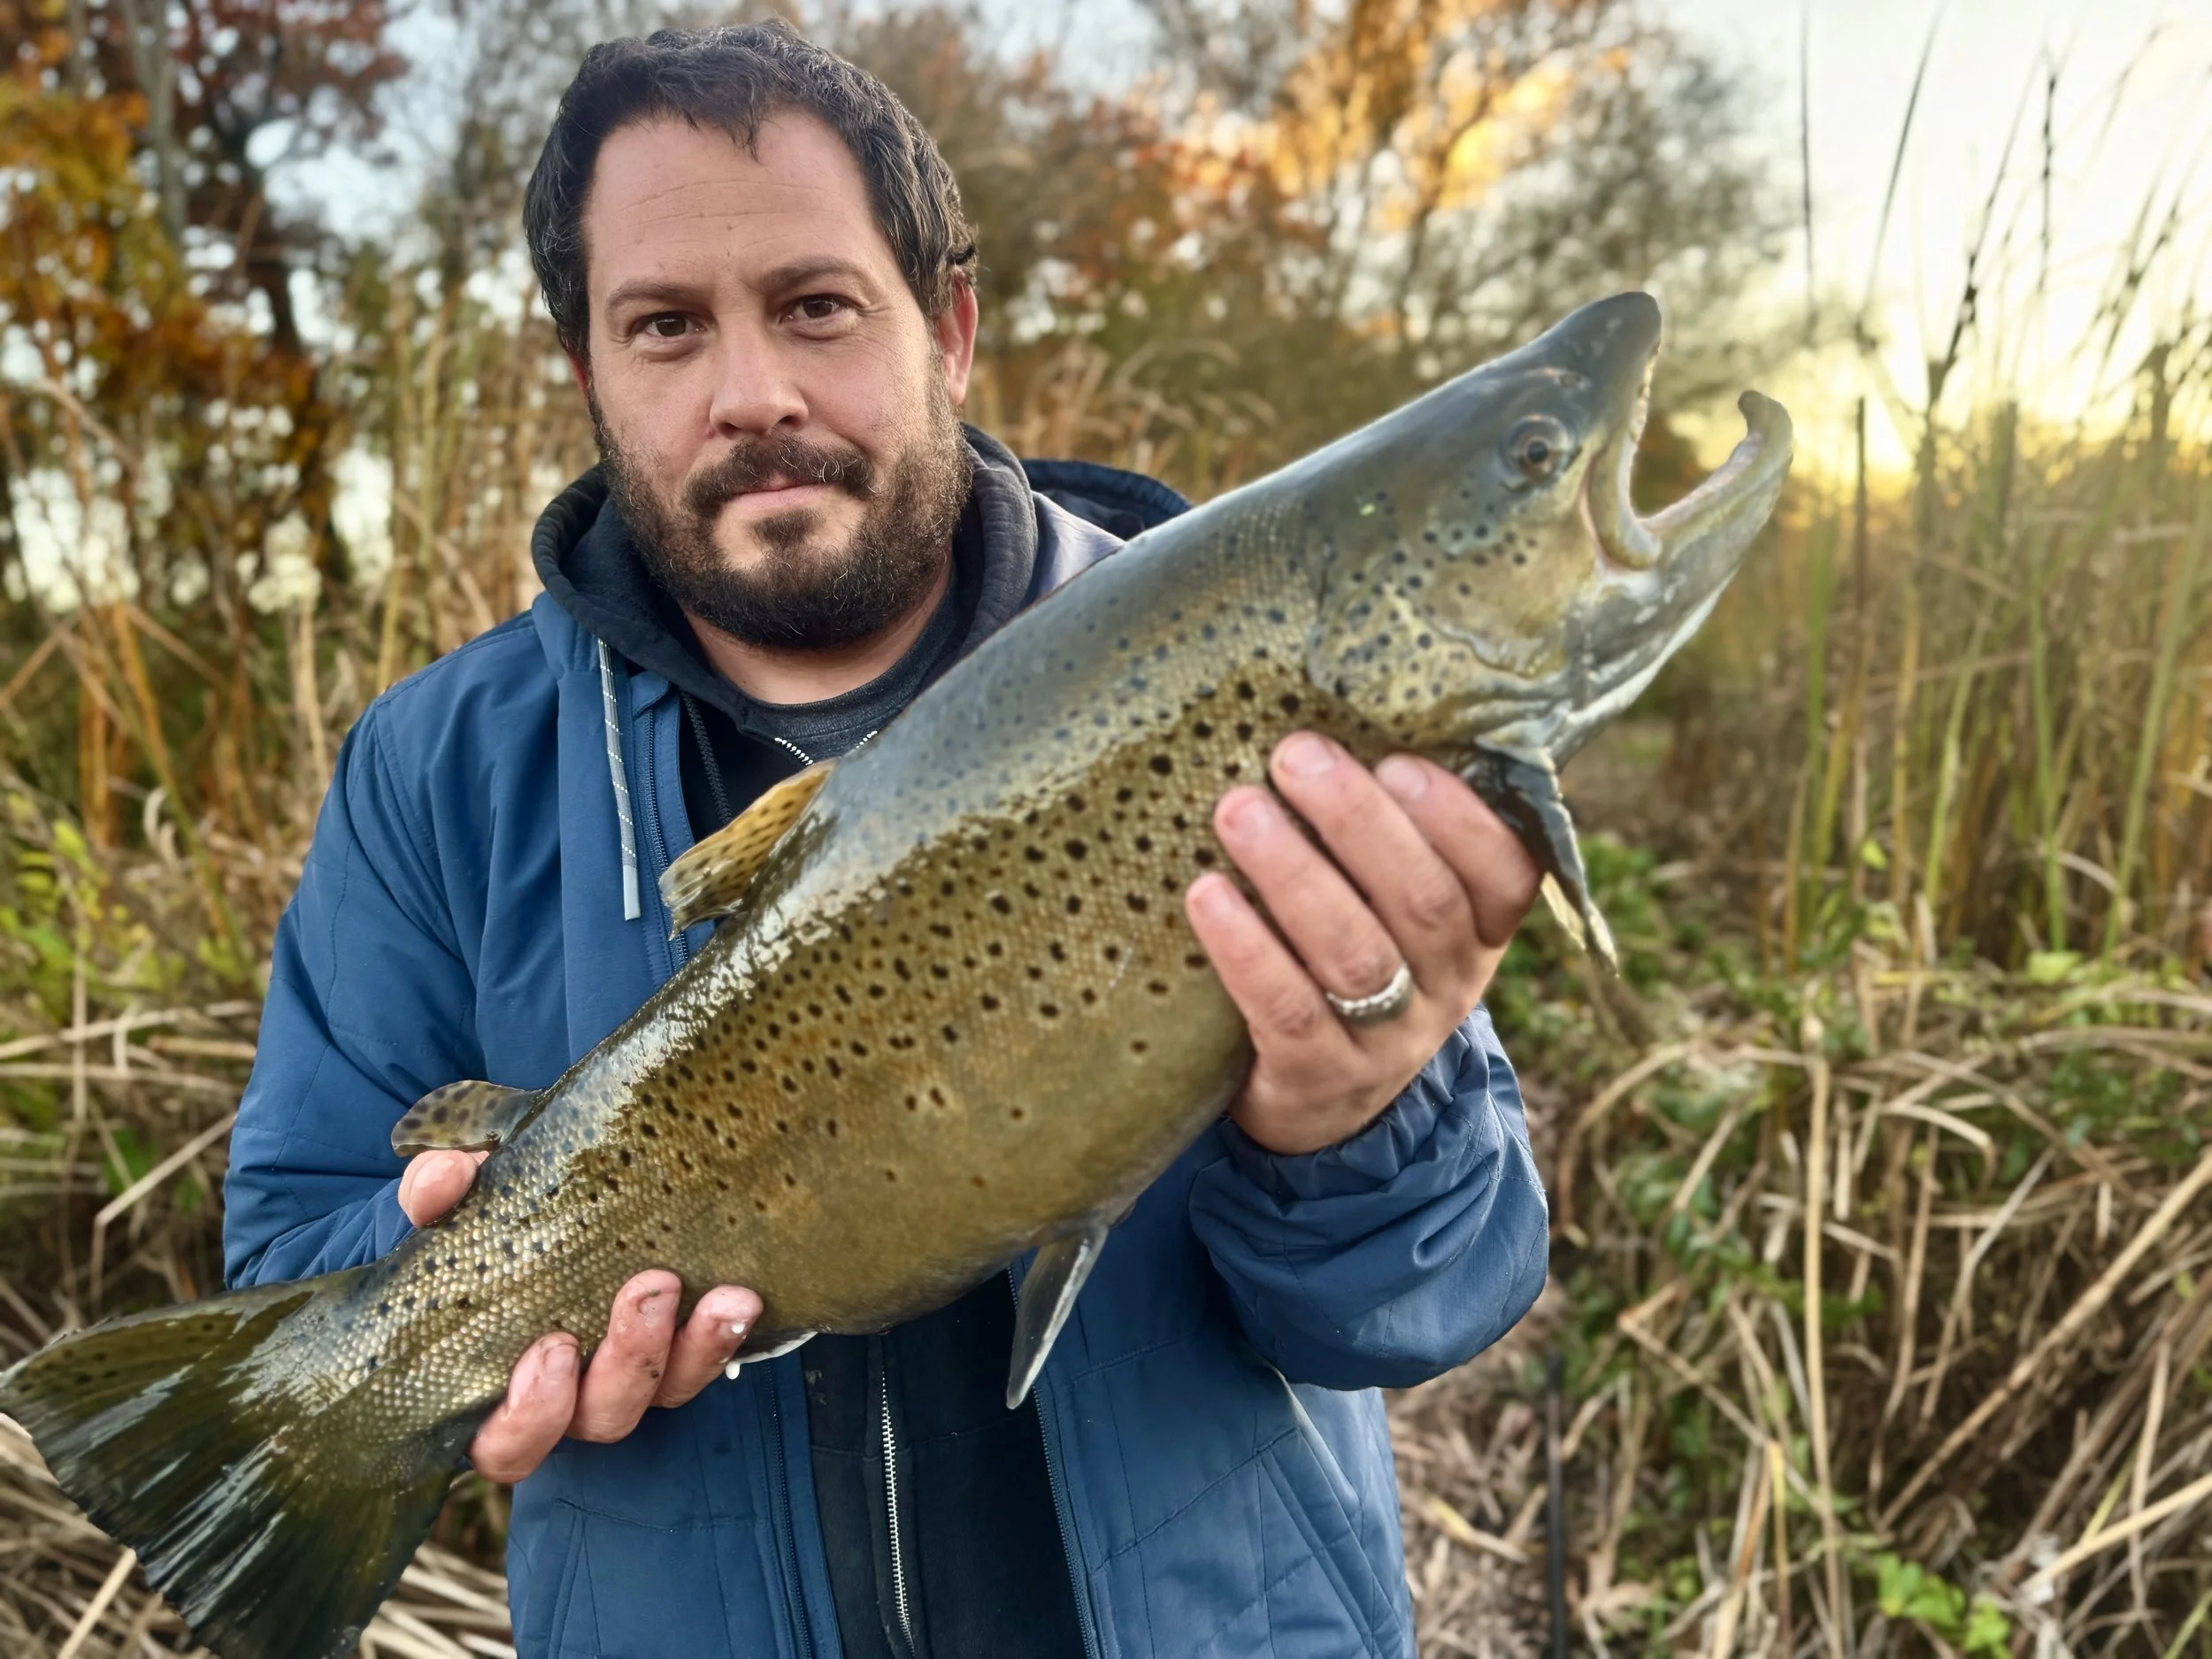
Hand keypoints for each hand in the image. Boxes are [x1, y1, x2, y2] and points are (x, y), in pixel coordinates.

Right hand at [397, 1149, 762, 1483]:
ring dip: (693, 1349)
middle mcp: (568, 1401)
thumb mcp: (451, 1212)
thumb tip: (442, 1178)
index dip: (528, 1415)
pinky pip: (705, 1361)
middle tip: (647, 1292)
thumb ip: (437, 1198)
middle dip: (628, 1363)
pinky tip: (743, 1297)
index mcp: (496, 1392)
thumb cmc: (475, 1233)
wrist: (533, 1210)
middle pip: (600, 1419)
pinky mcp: (677, 1349)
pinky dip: (724, 1334)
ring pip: (663, 1393)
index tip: (548, 1351)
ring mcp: (627, 1377)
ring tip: (725, 1297)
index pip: (505, 1443)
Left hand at [1185, 732, 1538, 1155]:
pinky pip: (1288, 1011)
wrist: (1322, 1100)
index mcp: (1480, 927)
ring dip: (1294, 875)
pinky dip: (1247, 949)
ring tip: (1236, 810)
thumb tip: (1331, 703)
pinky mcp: (1319, 1078)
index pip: (1504, 871)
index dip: (1458, 816)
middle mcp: (1449, 984)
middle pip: (1423, 901)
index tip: (1397, 760)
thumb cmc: (1354, 949)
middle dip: (1357, 822)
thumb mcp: (1392, 898)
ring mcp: (1389, 1040)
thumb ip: (1385, 826)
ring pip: (1356, 953)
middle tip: (1292, 755)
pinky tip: (1204, 895)